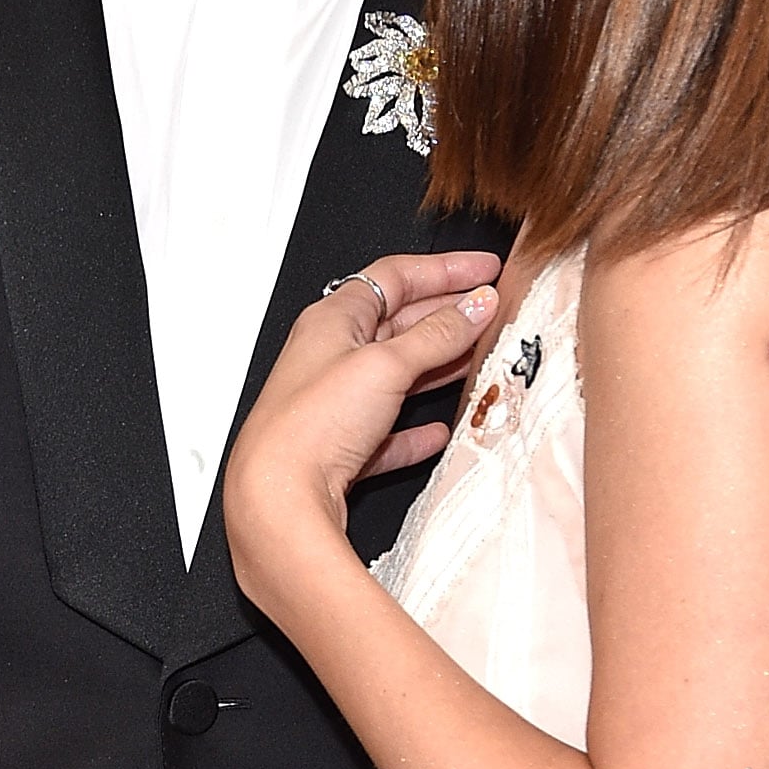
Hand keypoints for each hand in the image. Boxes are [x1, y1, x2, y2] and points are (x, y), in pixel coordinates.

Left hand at [224, 249, 501, 607]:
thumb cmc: (311, 425)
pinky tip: (438, 433)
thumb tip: (475, 304)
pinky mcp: (341, 449)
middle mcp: (329, 356)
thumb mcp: (385, 365)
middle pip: (397, 322)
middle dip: (447, 315)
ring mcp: (335, 404)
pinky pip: (386, 431)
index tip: (484, 268)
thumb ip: (437, 334)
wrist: (278, 500)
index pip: (394, 276)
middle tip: (491, 311)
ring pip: (396, 374)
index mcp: (331, 320)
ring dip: (438, 366)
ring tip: (479, 358)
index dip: (443, 269)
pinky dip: (414, 429)